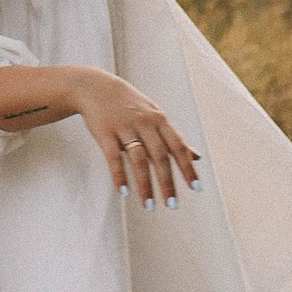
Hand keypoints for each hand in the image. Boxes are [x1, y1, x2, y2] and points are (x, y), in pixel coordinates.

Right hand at [65, 68, 200, 208]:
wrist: (95, 86)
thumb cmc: (129, 104)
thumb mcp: (155, 116)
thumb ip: (174, 137)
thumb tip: (196, 157)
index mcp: (159, 120)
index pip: (178, 147)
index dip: (187, 167)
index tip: (195, 188)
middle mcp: (144, 123)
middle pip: (159, 156)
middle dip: (167, 182)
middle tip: (172, 205)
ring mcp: (124, 127)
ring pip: (138, 160)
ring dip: (145, 185)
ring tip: (149, 205)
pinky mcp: (105, 132)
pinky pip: (113, 157)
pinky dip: (119, 175)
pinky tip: (124, 191)